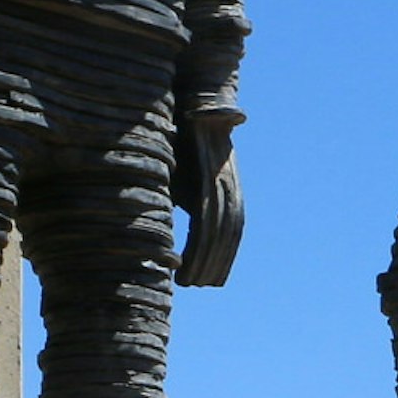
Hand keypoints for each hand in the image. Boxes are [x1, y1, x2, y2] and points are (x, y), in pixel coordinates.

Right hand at [175, 109, 244, 288]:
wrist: (194, 112)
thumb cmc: (181, 149)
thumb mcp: (181, 184)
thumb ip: (181, 206)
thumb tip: (166, 230)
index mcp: (227, 197)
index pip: (230, 237)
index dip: (221, 260)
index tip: (209, 281)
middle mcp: (231, 195)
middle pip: (228, 240)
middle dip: (214, 266)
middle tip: (198, 285)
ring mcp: (224, 188)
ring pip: (218, 235)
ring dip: (204, 261)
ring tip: (189, 281)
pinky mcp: (213, 181)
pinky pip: (208, 222)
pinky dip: (199, 245)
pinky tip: (188, 261)